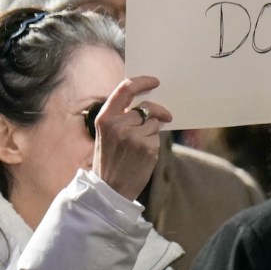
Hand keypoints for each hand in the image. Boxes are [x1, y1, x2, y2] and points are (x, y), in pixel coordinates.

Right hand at [91, 75, 171, 201]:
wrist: (110, 188)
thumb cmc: (109, 158)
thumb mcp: (106, 133)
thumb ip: (121, 116)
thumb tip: (146, 102)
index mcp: (105, 118)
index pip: (125, 89)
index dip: (142, 81)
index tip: (154, 81)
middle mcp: (118, 125)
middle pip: (146, 107)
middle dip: (157, 112)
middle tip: (165, 116)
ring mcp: (133, 137)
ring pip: (154, 123)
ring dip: (153, 131)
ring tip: (140, 145)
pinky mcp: (147, 148)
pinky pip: (157, 137)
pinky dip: (154, 143)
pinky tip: (144, 154)